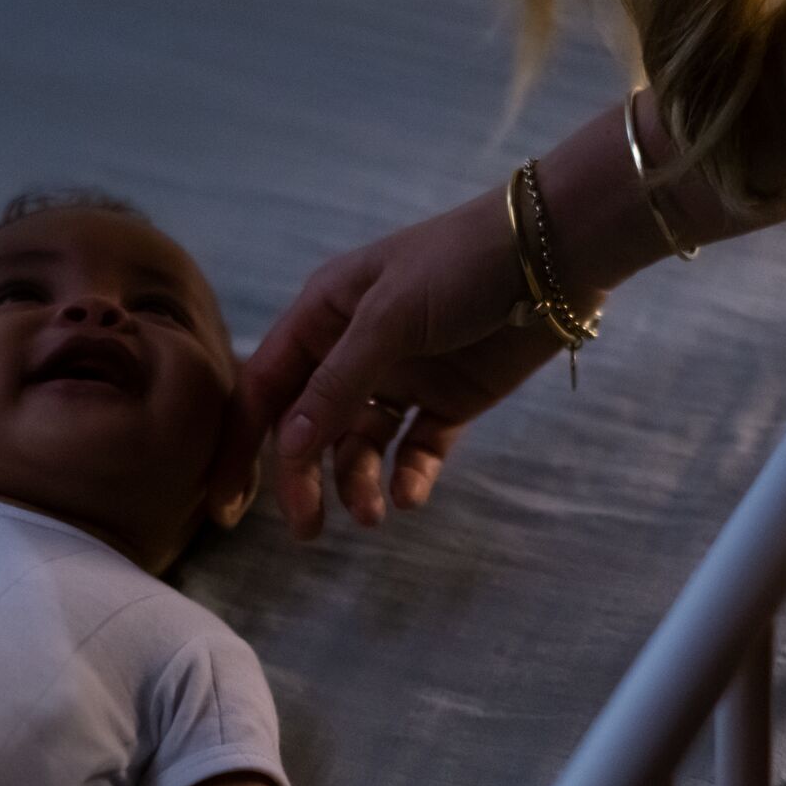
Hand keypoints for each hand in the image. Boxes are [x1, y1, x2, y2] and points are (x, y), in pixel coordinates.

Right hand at [216, 188, 578, 541]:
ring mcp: (401, 376)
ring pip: (360, 445)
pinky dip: (408, 476)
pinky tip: (410, 495)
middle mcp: (353, 348)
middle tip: (309, 531)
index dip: (244, 444)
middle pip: (309, 426)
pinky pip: (415, 449)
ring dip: (357, 483)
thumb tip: (287, 448)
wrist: (555, 254)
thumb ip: (337, 383)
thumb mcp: (390, 317)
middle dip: (303, 479)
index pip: (267, 387)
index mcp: (324, 315)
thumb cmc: (461, 264)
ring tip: (374, 516)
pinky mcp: (448, 400)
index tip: (230, 504)